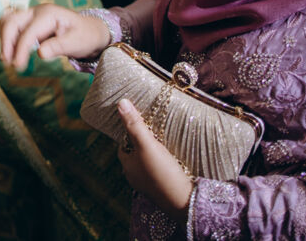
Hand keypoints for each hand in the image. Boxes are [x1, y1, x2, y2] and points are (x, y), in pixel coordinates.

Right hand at [0, 4, 110, 71]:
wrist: (90, 31)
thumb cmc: (85, 36)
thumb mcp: (77, 43)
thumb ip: (58, 47)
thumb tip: (41, 54)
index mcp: (49, 14)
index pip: (27, 32)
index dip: (20, 50)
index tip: (18, 67)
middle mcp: (37, 11)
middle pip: (11, 21)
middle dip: (6, 42)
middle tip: (7, 63)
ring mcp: (32, 14)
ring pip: (8, 20)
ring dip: (4, 38)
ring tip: (7, 58)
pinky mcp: (29, 21)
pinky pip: (11, 24)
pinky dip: (7, 37)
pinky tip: (10, 52)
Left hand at [116, 98, 191, 222]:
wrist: (184, 202)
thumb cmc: (162, 173)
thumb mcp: (147, 145)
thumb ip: (134, 125)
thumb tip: (121, 103)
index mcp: (127, 166)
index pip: (123, 145)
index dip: (129, 133)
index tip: (139, 124)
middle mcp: (135, 177)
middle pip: (135, 155)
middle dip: (142, 144)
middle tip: (154, 132)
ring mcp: (149, 185)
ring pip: (147, 164)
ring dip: (153, 155)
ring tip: (164, 144)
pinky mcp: (162, 189)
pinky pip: (158, 173)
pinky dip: (162, 165)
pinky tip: (172, 161)